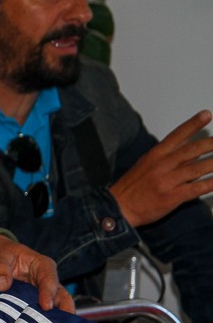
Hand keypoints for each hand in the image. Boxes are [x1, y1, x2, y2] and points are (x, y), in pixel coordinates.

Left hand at [0, 234, 74, 312]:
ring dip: (55, 321)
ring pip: (55, 308)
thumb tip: (1, 285)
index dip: (49, 292)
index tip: (46, 306)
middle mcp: (46, 280)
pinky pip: (41, 314)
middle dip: (63, 311)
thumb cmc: (0, 254)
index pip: (49, 278)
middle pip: (60, 296)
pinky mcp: (35, 304)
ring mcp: (42, 294)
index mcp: (40, 264)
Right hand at [110, 110, 212, 227]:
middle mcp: (162, 165)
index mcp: (155, 155)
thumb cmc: (131, 187)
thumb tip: (194, 151)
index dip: (193, 124)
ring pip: (196, 168)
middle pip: (191, 150)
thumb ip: (171, 157)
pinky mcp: (172, 197)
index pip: (177, 135)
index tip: (207, 114)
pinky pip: (195, 189)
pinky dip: (210, 184)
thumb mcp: (147, 165)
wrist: (118, 207)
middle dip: (211, 143)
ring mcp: (167, 181)